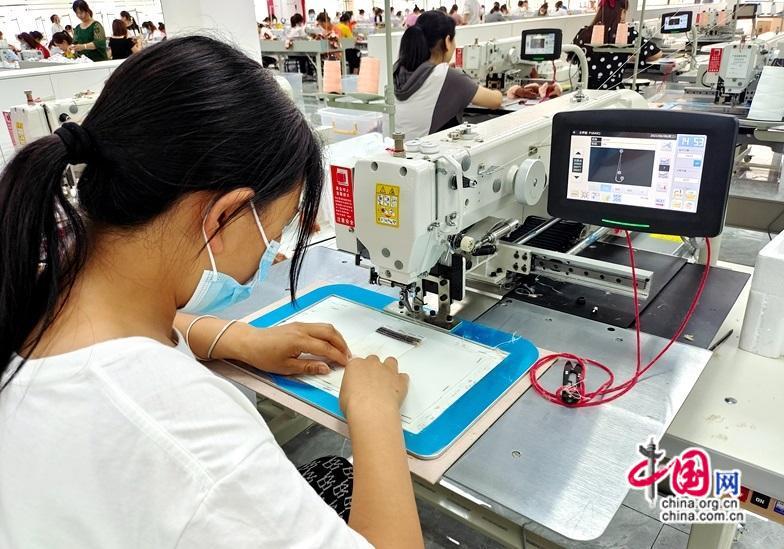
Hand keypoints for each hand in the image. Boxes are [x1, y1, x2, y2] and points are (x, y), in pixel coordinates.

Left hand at [225, 321, 350, 375]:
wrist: (250, 342)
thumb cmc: (264, 356)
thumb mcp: (285, 367)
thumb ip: (308, 367)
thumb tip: (325, 368)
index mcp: (299, 341)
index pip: (325, 347)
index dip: (338, 356)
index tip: (346, 363)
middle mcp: (302, 329)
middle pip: (330, 333)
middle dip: (342, 344)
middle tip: (348, 356)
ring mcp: (300, 325)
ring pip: (325, 327)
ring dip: (337, 337)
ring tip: (342, 349)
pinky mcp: (298, 325)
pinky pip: (319, 326)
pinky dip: (329, 334)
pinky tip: (330, 342)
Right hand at [339, 355, 408, 419]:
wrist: (371, 410)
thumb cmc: (356, 404)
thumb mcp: (343, 395)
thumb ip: (350, 388)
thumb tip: (352, 394)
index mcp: (356, 365)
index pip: (357, 363)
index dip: (359, 372)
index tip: (359, 379)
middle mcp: (372, 364)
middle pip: (373, 360)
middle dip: (373, 368)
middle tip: (372, 380)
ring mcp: (387, 371)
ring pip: (391, 361)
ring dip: (389, 368)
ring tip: (387, 379)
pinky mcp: (400, 380)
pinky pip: (404, 376)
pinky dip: (402, 381)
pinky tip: (398, 387)